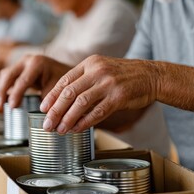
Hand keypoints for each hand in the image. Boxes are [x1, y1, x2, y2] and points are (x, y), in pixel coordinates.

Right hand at [0, 55, 71, 110]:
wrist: (67, 73)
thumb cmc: (64, 82)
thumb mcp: (58, 91)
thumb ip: (48, 103)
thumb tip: (42, 120)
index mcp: (37, 63)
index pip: (23, 79)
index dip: (16, 94)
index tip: (12, 107)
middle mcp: (27, 60)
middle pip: (9, 75)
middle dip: (2, 91)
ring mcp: (21, 64)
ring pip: (5, 76)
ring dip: (0, 91)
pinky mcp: (19, 70)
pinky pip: (7, 79)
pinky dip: (4, 90)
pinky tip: (2, 103)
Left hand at [40, 55, 159, 133]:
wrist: (151, 75)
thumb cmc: (123, 75)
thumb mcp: (101, 68)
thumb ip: (83, 80)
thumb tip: (62, 100)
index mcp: (89, 63)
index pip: (64, 80)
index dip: (51, 96)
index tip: (43, 108)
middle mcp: (97, 71)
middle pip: (69, 92)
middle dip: (55, 110)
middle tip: (47, 124)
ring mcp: (108, 83)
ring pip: (81, 103)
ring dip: (68, 119)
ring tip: (60, 130)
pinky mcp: (119, 97)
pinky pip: (97, 112)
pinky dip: (85, 122)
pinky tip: (77, 129)